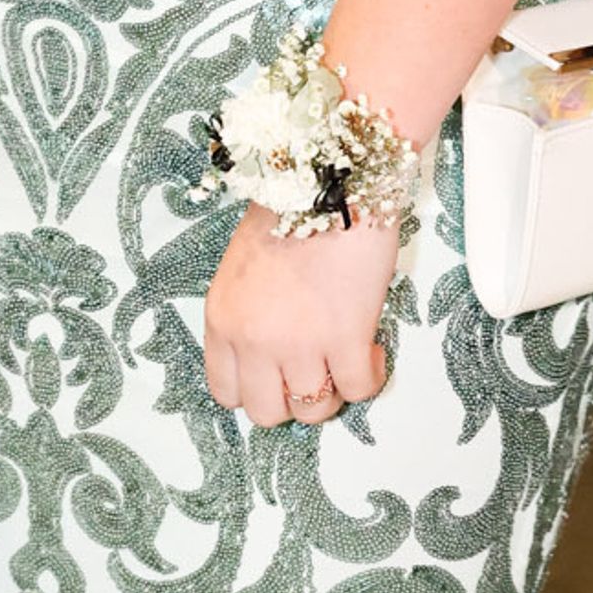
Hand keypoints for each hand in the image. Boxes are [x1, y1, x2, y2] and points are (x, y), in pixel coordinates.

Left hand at [203, 205, 398, 428]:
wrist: (332, 180)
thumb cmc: (294, 209)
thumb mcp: (245, 267)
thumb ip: (249, 313)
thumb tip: (272, 348)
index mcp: (222, 319)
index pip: (226, 392)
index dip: (258, 389)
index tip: (279, 376)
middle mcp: (253, 339)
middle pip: (267, 413)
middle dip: (294, 399)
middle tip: (315, 371)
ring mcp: (299, 344)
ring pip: (314, 410)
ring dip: (334, 389)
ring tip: (345, 356)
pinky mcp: (345, 338)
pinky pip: (359, 390)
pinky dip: (369, 377)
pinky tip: (370, 349)